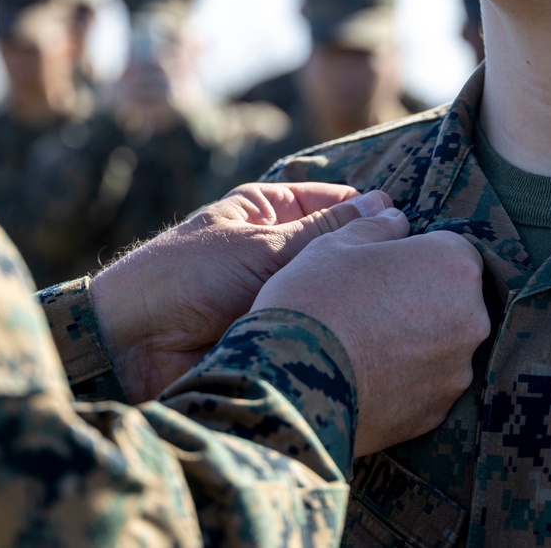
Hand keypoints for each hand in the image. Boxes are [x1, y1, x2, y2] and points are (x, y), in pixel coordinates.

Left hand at [91, 183, 394, 402]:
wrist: (133, 349)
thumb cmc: (185, 278)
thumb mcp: (262, 246)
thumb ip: (327, 232)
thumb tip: (388, 206)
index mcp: (269, 210)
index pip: (335, 201)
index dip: (371, 212)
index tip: (412, 227)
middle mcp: (278, 249)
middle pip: (338, 248)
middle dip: (369, 259)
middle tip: (417, 271)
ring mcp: (281, 292)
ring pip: (332, 290)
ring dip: (356, 298)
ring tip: (404, 304)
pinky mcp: (281, 333)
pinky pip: (320, 327)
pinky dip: (341, 331)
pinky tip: (377, 334)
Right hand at [252, 211, 489, 455]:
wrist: (289, 385)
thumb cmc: (314, 299)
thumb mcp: (336, 245)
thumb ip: (375, 225)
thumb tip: (394, 215)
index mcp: (454, 265)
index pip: (450, 250)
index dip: (415, 256)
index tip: (381, 269)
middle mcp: (472, 319)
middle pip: (453, 300)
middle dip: (421, 299)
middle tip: (369, 307)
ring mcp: (457, 371)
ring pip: (442, 346)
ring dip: (414, 342)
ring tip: (363, 346)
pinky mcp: (438, 413)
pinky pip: (426, 386)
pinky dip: (404, 381)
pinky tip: (365, 377)